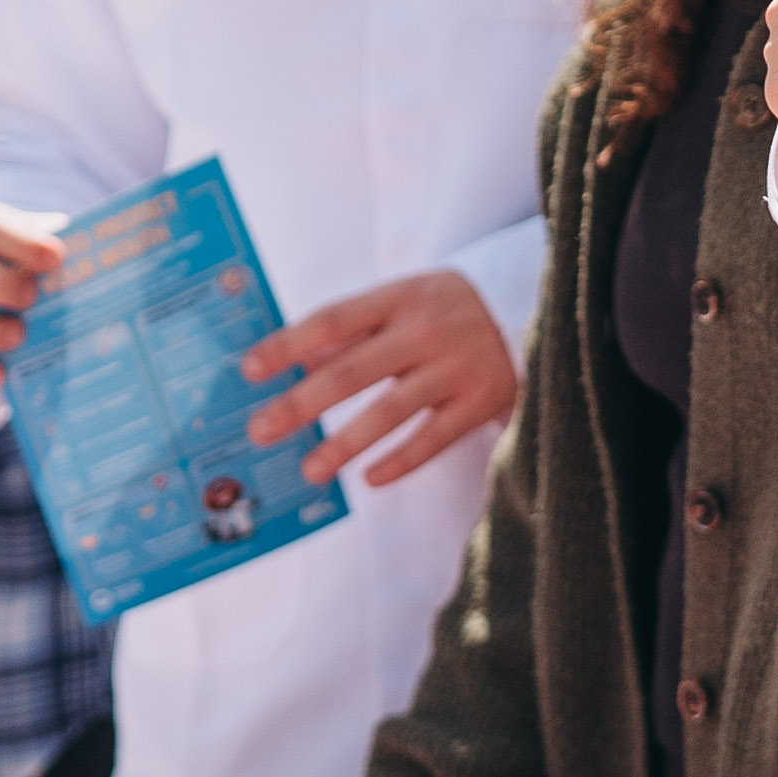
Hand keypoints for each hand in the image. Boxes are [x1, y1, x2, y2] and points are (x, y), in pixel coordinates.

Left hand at [241, 265, 519, 490]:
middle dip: (303, 404)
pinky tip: (369, 479)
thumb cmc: (441, 314)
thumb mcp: (399, 305)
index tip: (249, 371)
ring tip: (310, 470)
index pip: (333, 321)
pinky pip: (434, 439)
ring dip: (345, 443)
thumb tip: (294, 366)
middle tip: (261, 430)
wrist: (528, 315)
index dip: (288, 345)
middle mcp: (428, 329)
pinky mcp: (483, 401)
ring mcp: (457, 367)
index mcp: (400, 297)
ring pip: (392, 411)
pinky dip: (401, 461)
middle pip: (354, 371)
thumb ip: (350, 333)